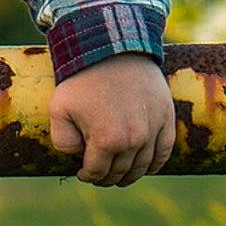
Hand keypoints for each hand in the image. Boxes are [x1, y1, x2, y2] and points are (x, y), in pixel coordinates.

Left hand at [49, 53, 174, 186]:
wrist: (113, 48)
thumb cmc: (83, 79)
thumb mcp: (58, 111)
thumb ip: (63, 142)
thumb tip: (78, 158)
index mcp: (107, 141)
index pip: (97, 173)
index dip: (87, 176)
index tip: (82, 173)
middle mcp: (134, 140)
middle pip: (120, 172)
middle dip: (106, 177)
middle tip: (99, 174)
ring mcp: (153, 130)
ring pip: (143, 166)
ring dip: (129, 174)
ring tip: (119, 173)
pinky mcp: (166, 118)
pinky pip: (164, 152)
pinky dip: (155, 164)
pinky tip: (145, 166)